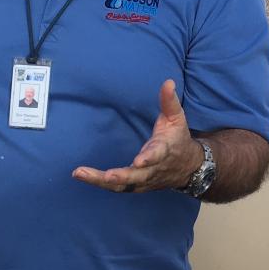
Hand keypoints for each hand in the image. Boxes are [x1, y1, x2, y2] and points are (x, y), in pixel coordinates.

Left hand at [72, 79, 201, 193]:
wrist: (188, 167)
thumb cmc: (178, 139)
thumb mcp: (177, 119)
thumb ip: (169, 101)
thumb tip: (168, 82)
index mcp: (163, 151)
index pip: (156, 155)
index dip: (148, 158)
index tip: (139, 161)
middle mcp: (153, 169)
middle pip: (135, 176)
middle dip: (120, 176)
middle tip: (105, 175)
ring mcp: (144, 180)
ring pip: (123, 185)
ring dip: (101, 181)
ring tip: (80, 173)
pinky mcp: (136, 186)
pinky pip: (118, 188)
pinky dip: (101, 184)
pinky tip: (84, 176)